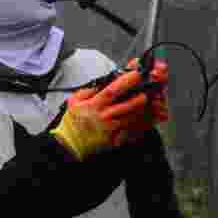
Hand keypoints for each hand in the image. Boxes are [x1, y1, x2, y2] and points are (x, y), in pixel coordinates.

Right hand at [49, 64, 168, 160]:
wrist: (72, 143)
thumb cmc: (74, 121)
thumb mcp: (74, 101)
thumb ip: (89, 90)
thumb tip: (104, 82)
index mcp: (94, 106)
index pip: (112, 91)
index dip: (126, 81)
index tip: (136, 74)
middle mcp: (104, 117)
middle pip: (128, 105)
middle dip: (140, 96)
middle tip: (146, 90)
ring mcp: (112, 129)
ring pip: (134, 117)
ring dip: (143, 109)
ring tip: (146, 101)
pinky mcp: (117, 139)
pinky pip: (133, 129)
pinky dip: (142, 122)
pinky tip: (145, 116)